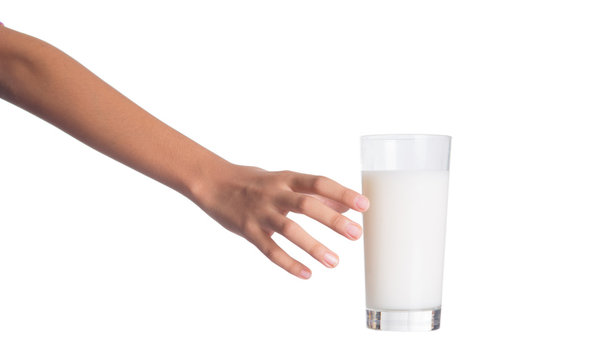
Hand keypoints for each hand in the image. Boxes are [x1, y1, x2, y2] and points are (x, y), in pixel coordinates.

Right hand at [192, 163, 368, 278]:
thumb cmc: (256, 183)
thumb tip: (348, 205)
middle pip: (306, 205)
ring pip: (289, 230)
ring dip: (313, 246)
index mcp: (287, 178)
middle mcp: (275, 193)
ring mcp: (260, 212)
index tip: (364, 205)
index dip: (342, 193)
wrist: (213, 183)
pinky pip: (269, 249)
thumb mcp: (285, 181)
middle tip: (356, 235)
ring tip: (334, 262)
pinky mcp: (248, 230)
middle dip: (332, 220)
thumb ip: (314, 193)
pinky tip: (306, 274)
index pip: (319, 183)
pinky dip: (288, 263)